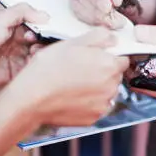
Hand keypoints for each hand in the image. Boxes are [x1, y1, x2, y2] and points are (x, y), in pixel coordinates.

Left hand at [0, 4, 48, 91]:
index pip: (40, 24)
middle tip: (35, 40)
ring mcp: (21, 57)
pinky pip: (35, 69)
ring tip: (33, 51)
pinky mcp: (20, 73)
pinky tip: (31, 60)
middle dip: (45, 39)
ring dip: (42, 52)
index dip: (45, 25)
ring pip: (41, 54)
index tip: (45, 26)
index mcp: (17, 26)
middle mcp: (21, 41)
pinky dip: (37, 64)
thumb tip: (46, 15)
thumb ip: (22, 12)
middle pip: (44, 40)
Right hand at [4, 29, 129, 126]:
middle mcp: (111, 87)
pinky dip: (89, 102)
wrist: (31, 99)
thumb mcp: (71, 43)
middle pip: (115, 76)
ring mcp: (103, 104)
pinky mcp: (94, 118)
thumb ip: (98, 37)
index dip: (110, 57)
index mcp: (109, 65)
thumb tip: (112, 38)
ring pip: (107, 92)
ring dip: (97, 88)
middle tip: (80, 69)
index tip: (96, 57)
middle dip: (103, 72)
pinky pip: (97, 107)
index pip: (123, 59)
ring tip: (74, 84)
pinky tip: (72, 96)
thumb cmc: (48, 69)